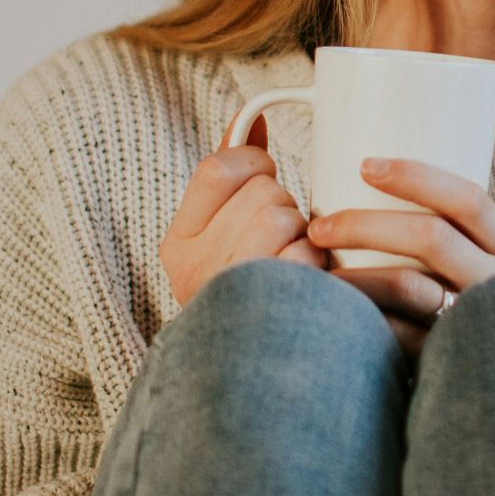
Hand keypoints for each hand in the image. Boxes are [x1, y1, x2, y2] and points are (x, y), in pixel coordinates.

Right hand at [158, 112, 327, 308]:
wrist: (255, 377)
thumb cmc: (250, 288)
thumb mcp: (222, 231)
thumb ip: (232, 174)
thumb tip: (251, 118)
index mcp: (177, 244)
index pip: (218, 168)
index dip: (255, 161)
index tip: (265, 176)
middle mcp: (194, 270)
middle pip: (262, 192)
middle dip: (284, 205)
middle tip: (282, 236)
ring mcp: (230, 294)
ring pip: (284, 217)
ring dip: (303, 234)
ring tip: (295, 260)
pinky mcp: (270, 313)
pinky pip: (306, 256)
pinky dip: (317, 265)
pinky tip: (309, 285)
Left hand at [307, 156, 494, 367]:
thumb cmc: (486, 324)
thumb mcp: (489, 279)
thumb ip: (454, 251)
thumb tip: (377, 201)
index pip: (470, 200)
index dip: (417, 176)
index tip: (365, 165)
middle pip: (432, 236)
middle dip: (365, 224)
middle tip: (317, 226)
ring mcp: (479, 326)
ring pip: (410, 285)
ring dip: (354, 273)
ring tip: (314, 271)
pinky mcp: (452, 364)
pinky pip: (399, 338)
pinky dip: (362, 321)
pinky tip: (333, 318)